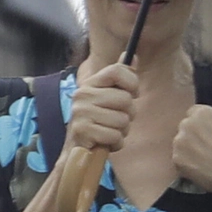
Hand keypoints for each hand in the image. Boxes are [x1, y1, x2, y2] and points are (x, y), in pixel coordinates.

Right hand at [41, 60, 137, 211]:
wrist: (76, 155)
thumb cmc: (97, 125)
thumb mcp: (108, 99)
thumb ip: (120, 78)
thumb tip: (135, 57)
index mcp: (90, 83)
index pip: (118, 70)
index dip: (132, 83)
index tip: (132, 94)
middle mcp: (83, 94)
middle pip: (126, 99)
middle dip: (128, 115)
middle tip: (116, 122)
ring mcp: (81, 113)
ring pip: (123, 119)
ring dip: (122, 131)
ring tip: (110, 133)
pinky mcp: (82, 131)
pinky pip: (115, 136)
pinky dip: (116, 144)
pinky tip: (106, 144)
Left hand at [173, 104, 211, 201]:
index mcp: (204, 113)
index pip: (194, 112)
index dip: (201, 122)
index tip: (207, 130)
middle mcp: (188, 124)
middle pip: (186, 126)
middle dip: (193, 134)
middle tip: (206, 146)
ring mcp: (179, 142)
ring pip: (180, 142)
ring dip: (188, 148)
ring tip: (203, 159)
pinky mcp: (176, 159)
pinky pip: (179, 158)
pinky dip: (186, 162)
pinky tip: (199, 168)